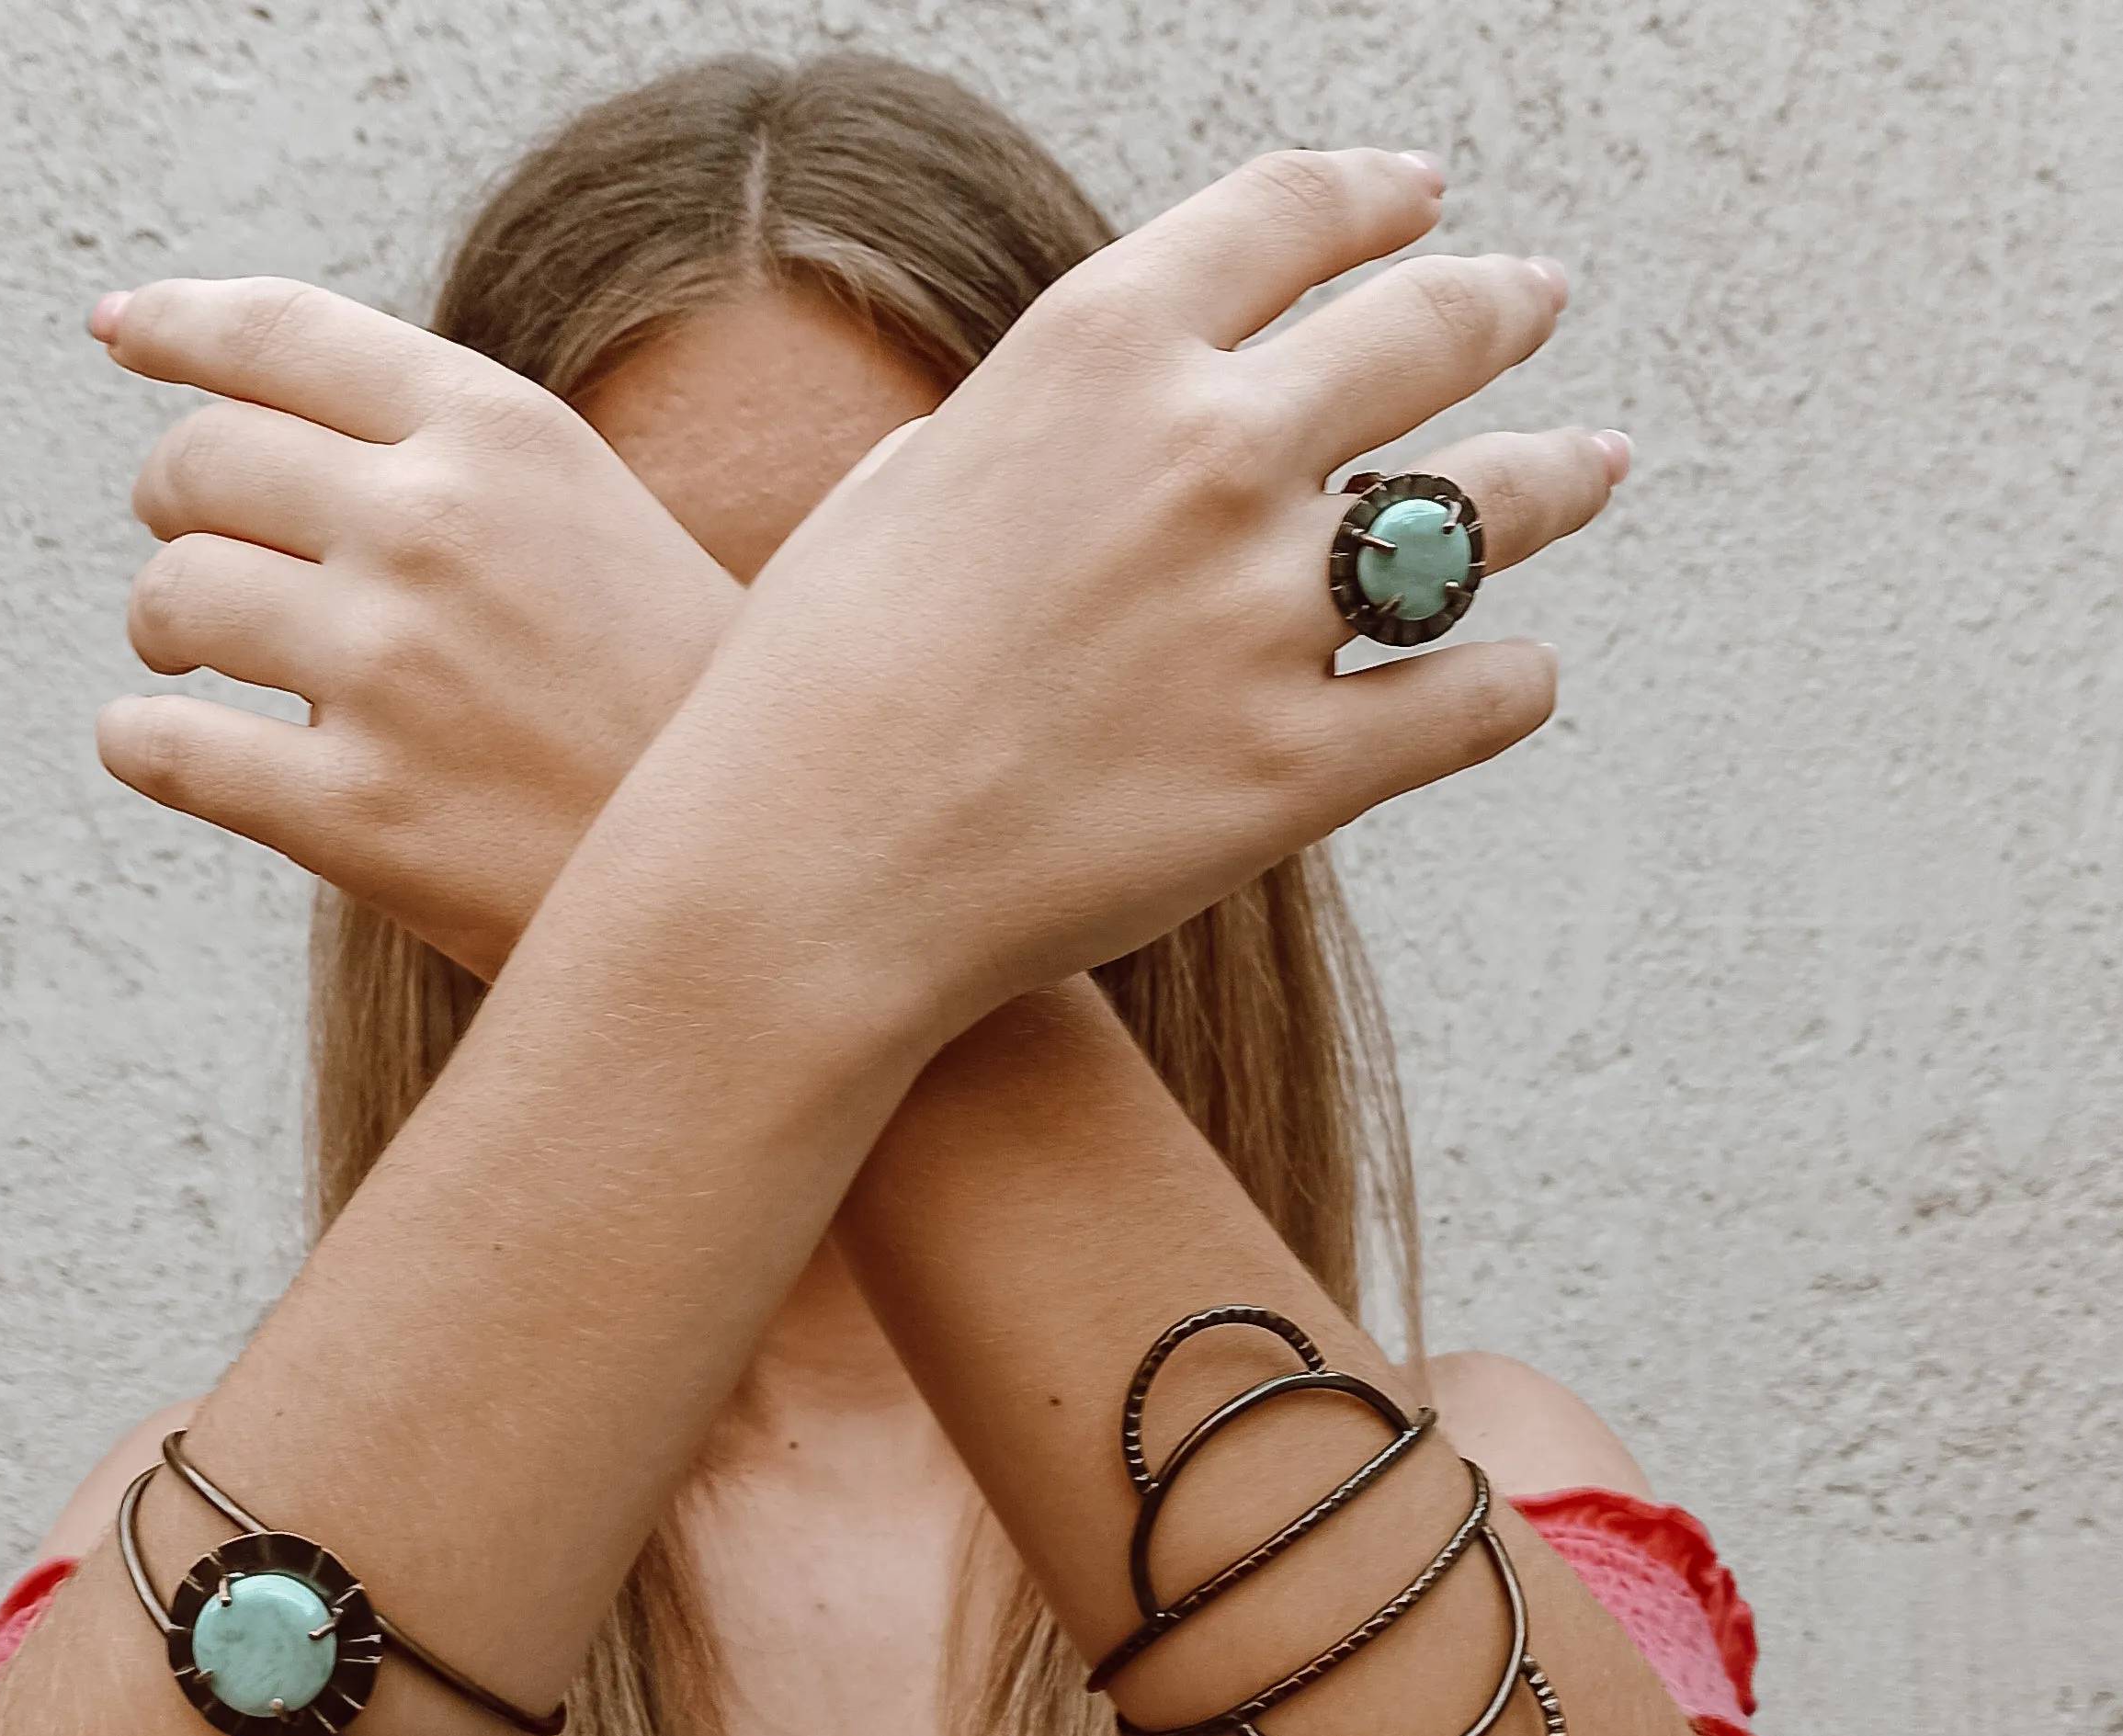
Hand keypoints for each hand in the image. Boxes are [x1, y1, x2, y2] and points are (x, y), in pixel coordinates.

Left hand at [91, 281, 739, 975]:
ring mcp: (388, 673)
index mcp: (503, 434)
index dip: (178, 330)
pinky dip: (145, 742)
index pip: (282, 337)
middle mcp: (432, 529)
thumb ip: (462, 459)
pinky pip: (163, 747)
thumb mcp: (601, 522)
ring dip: (168, 626)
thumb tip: (273, 407)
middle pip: (197, 465)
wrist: (777, 878)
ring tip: (209, 662)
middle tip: (206, 554)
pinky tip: (166, 745)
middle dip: (179, 506)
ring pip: (170, 599)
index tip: (122, 333)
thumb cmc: (685, 705)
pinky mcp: (354, 815)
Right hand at [620, 147, 1620, 1040]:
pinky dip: (1512, 682)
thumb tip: (1084, 449)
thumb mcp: (895, 493)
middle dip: (1493, 302)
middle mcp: (1210, 454)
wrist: (805, 876)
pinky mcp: (1304, 768)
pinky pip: (1479, 699)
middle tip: (1529, 297)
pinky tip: (1521, 673)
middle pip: (1420, 331)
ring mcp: (1269, 613)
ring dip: (1556, 477)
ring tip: (1593, 466)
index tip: (1419, 195)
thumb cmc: (813, 692)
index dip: (1371, 195)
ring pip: (1486, 514)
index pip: (1285, 215)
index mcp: (1099, 353)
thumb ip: (1023, 440)